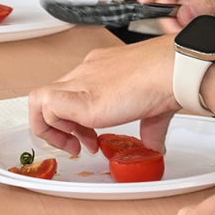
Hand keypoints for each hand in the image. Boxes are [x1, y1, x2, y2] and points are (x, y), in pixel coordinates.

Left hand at [29, 37, 180, 156]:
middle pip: (53, 95)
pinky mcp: (81, 99)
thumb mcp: (154, 107)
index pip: (73, 89)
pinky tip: (75, 141)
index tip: (90, 135)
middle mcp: (87, 71)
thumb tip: (154, 146)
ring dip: (50, 129)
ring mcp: (81, 81)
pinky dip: (51, 127)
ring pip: (41, 99)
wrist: (173, 68)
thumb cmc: (169, 77)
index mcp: (102, 68)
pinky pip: (46, 105)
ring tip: (74, 147)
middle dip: (60, 125)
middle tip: (79, 144)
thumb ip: (149, 128)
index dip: (76, 117)